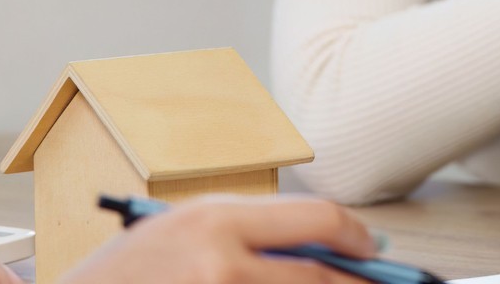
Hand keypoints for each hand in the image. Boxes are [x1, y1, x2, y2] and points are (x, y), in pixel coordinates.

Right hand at [61, 196, 373, 283]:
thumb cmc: (124, 271)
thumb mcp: (182, 227)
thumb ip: (249, 229)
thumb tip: (324, 242)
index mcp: (214, 222)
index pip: (317, 221)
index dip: (355, 236)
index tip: (371, 247)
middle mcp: (220, 267)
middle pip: (319, 278)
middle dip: (355, 282)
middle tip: (375, 281)